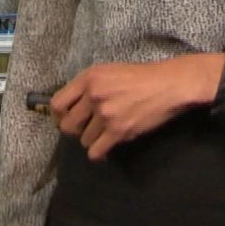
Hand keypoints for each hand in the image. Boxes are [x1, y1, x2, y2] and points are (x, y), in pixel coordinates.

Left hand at [51, 53, 224, 160]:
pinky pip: (96, 151)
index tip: (64, 120)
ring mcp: (105, 114)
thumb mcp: (108, 72)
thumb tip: (71, 106)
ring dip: (92, 140)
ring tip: (104, 134)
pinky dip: (99, 154)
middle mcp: (93, 95)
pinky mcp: (119, 130)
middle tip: (86, 129)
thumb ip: (87, 86)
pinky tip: (105, 149)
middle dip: (75, 131)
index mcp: (88, 78)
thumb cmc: (139, 77)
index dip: (58, 116)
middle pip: (67, 126)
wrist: (168, 85)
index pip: (56, 104)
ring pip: (84, 140)